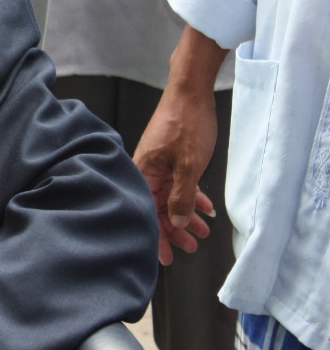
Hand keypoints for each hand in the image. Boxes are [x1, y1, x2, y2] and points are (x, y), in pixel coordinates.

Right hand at [133, 26, 226, 264]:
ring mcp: (158, 163)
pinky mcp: (170, 157)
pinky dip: (190, 196)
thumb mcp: (188, 165)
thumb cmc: (186, 124)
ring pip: (170, 197)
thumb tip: (177, 223)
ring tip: (201, 232)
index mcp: (143, 172)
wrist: (191, 91)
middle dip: (173, 230)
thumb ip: (182, 196)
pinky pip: (178, 183)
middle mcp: (146, 170)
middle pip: (156, 208)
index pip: (145, 212)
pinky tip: (205, 207)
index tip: (166, 258)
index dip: (156, 236)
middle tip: (190, 248)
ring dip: (185, 215)